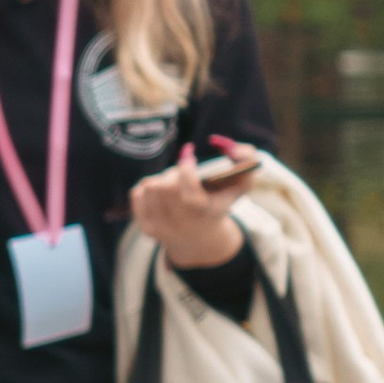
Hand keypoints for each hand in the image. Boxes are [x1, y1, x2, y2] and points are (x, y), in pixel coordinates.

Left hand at [128, 145, 245, 274]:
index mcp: (203, 212)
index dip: (185, 167)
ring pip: (149, 187)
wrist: (201, 239)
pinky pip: (137, 193)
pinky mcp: (146, 227)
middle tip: (182, 173)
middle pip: (166, 186)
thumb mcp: (241, 183)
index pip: (188, 190)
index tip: (188, 152)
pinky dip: (147, 188)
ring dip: (160, 180)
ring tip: (173, 185)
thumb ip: (246, 159)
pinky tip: (161, 194)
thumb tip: (224, 143)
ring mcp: (161, 227)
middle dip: (173, 173)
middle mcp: (180, 223)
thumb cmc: (220, 203)